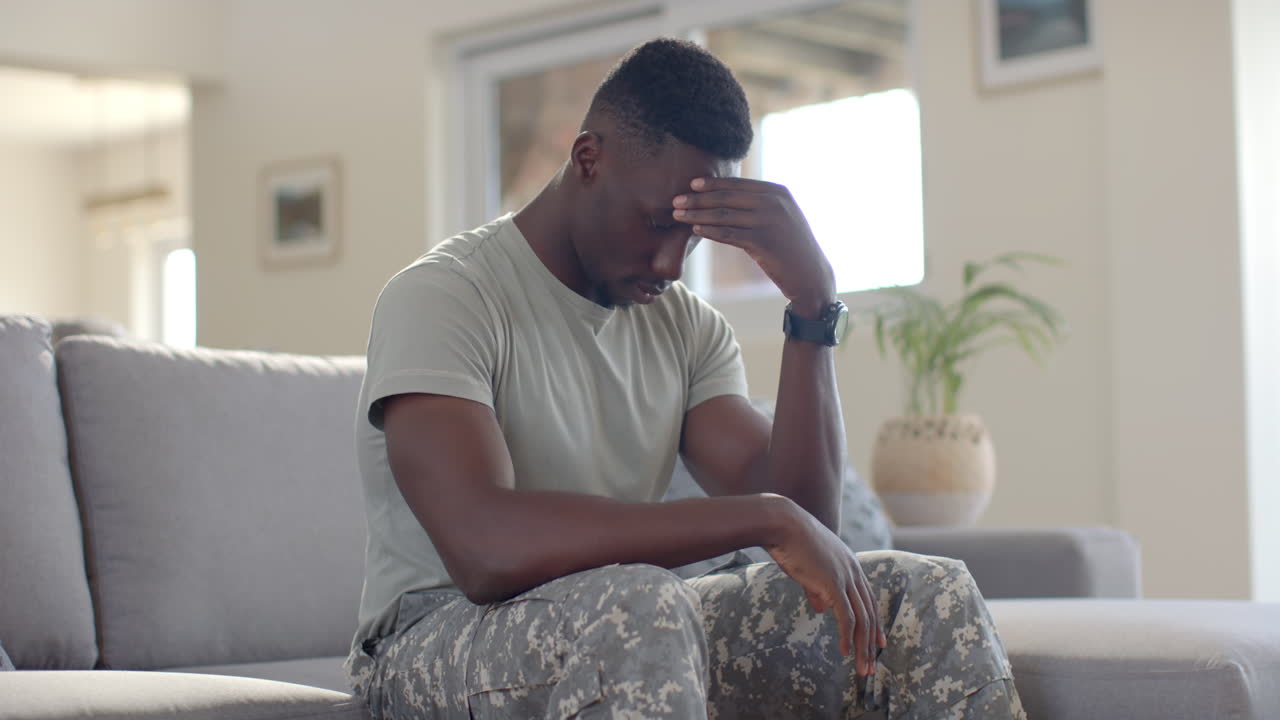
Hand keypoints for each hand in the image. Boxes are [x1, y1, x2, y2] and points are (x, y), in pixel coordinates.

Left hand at [673, 177, 835, 316]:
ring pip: (723, 215)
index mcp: (777, 192)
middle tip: (675, 200)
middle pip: (727, 197)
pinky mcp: (763, 242)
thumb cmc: (792, 247)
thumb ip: (761, 203)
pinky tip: (695, 230)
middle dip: (698, 198)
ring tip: (678, 215)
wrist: (811, 275)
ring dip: (697, 214)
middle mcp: (774, 202)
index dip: (713, 184)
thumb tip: (731, 197)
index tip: (692, 185)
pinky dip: (710, 231)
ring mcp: (769, 221)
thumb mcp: (781, 217)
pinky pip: (729, 234)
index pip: (738, 184)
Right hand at [765, 500, 886, 675]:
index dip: (875, 624)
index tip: (878, 644)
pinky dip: (847, 637)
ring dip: (863, 647)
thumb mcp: (808, 568)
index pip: (868, 600)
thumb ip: (817, 588)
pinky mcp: (833, 583)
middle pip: (869, 613)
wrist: (783, 524)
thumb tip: (822, 609)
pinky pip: (846, 617)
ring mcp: (845, 577)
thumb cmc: (790, 542)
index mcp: (850, 565)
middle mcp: (853, 571)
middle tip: (872, 666)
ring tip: (862, 669)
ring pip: (861, 619)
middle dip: (872, 643)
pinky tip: (845, 652)